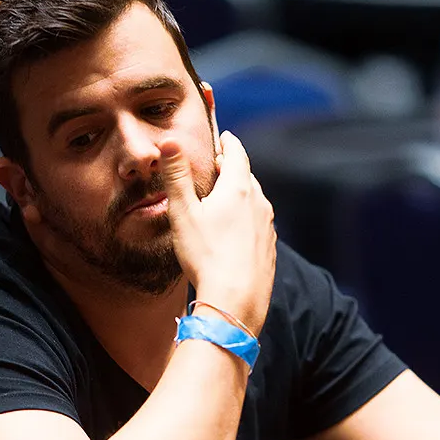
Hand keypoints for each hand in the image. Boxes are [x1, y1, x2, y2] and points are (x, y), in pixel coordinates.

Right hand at [160, 132, 275, 334]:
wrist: (235, 301)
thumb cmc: (206, 256)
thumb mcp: (183, 213)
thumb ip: (176, 175)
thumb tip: (170, 140)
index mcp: (238, 189)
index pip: (237, 154)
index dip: (228, 143)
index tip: (224, 137)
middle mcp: (259, 203)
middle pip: (246, 177)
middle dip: (232, 169)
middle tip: (218, 168)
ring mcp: (267, 227)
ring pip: (254, 201)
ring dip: (240, 196)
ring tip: (223, 200)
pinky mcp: (269, 248)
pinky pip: (258, 225)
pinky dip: (247, 220)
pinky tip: (233, 233)